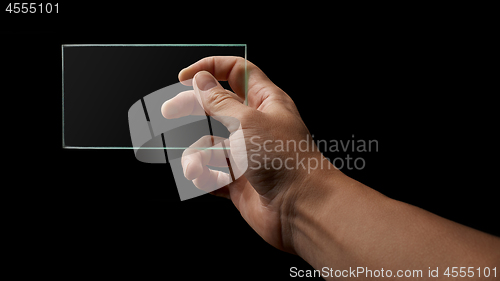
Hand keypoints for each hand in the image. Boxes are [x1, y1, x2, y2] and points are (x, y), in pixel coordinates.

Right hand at [161, 56, 338, 252]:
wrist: (300, 206)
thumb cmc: (285, 159)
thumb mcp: (248, 122)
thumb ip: (220, 102)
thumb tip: (202, 80)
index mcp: (265, 101)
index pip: (236, 72)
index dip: (210, 68)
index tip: (185, 76)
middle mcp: (255, 125)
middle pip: (216, 106)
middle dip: (191, 107)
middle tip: (168, 110)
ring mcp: (246, 153)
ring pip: (209, 144)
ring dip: (196, 156)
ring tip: (195, 168)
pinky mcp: (239, 179)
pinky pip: (211, 172)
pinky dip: (204, 176)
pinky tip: (204, 180)